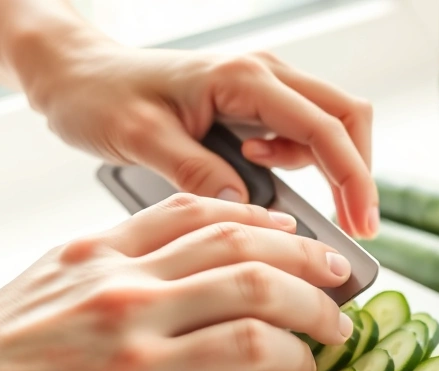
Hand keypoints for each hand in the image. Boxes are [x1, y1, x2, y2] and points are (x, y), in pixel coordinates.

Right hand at [0, 194, 353, 370]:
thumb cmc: (4, 334)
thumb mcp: (68, 262)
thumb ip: (137, 246)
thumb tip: (213, 243)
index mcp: (116, 254)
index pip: (219, 223)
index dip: (283, 234)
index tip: (315, 251)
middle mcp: (131, 299)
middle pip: (253, 273)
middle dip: (314, 291)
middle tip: (338, 311)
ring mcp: (135, 361)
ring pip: (251, 340)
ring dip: (300, 352)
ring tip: (312, 363)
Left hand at [18, 40, 376, 237]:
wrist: (78, 73)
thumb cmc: (100, 95)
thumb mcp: (139, 137)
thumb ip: (193, 171)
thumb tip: (243, 209)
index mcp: (243, 77)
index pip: (324, 127)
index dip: (353, 179)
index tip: (361, 228)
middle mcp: (263, 74)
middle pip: (347, 117)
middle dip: (359, 174)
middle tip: (354, 228)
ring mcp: (263, 86)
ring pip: (331, 124)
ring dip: (333, 170)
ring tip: (296, 211)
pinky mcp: (256, 103)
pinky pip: (302, 132)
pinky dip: (302, 165)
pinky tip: (260, 182)